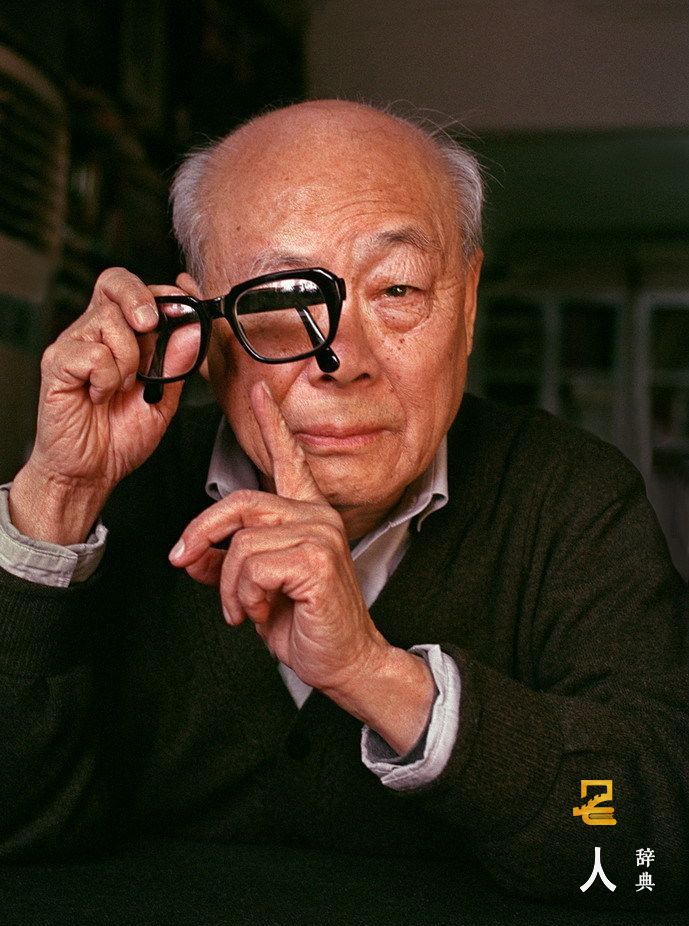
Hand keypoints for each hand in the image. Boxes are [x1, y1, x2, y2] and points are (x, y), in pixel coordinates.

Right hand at [10, 268, 185, 543]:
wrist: (91, 471)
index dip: (164, 292)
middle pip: (115, 282)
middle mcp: (96, 331)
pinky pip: (93, 353)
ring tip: (121, 388)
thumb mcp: (164, 399)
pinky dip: (106, 378)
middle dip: (141, 298)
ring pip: (111, 322)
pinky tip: (100, 395)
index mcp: (122, 334)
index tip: (186, 310)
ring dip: (129, 358)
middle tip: (151, 325)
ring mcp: (74, 344)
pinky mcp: (58, 363)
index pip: (138, 288)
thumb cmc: (121, 435)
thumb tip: (193, 329)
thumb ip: (178, 364)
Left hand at [170, 381, 434, 753]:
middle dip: (202, 534)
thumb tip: (191, 554)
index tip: (258, 393)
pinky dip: (244, 596)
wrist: (344, 661)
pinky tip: (262, 611)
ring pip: (240, 542)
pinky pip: (252, 565)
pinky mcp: (317, 558)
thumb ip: (224, 564)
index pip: (288, 460)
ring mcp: (320, 533)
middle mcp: (316, 515)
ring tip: (245, 608)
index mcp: (306, 515)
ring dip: (230, 585)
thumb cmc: (307, 624)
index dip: (271, 424)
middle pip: (239, 503)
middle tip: (184, 561)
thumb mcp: (253, 592)